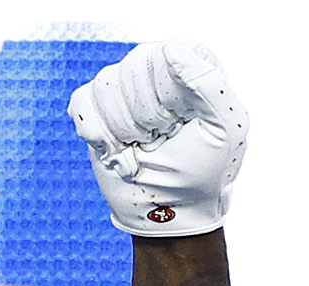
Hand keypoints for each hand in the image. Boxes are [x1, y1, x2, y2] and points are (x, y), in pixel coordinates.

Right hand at [70, 42, 246, 238]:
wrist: (169, 213)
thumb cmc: (203, 173)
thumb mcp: (225, 130)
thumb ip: (208, 83)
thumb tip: (170, 48)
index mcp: (193, 64)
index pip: (164, 56)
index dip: (168, 98)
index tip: (181, 124)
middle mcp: (157, 67)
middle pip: (132, 69)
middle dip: (145, 118)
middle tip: (162, 140)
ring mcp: (125, 85)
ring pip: (106, 86)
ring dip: (123, 131)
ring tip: (143, 147)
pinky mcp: (96, 106)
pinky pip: (83, 102)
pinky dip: (99, 137)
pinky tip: (120, 152)